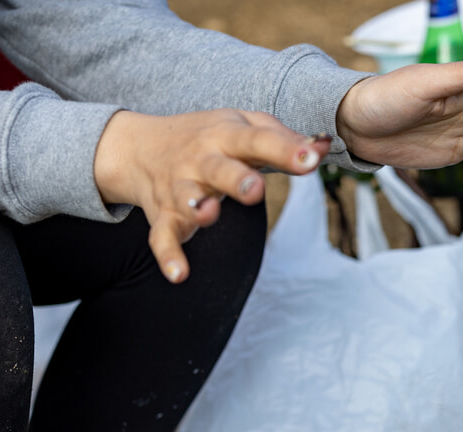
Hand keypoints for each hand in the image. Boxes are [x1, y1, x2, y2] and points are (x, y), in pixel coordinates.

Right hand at [93, 109, 329, 282]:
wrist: (139, 147)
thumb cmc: (210, 138)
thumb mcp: (244, 125)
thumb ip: (283, 138)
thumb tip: (323, 146)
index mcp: (228, 136)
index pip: (259, 139)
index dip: (285, 149)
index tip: (310, 159)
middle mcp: (202, 161)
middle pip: (220, 170)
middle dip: (236, 179)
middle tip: (254, 189)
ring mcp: (181, 188)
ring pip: (188, 200)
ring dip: (196, 208)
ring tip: (207, 215)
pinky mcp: (164, 215)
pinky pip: (162, 237)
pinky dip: (168, 255)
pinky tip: (179, 274)